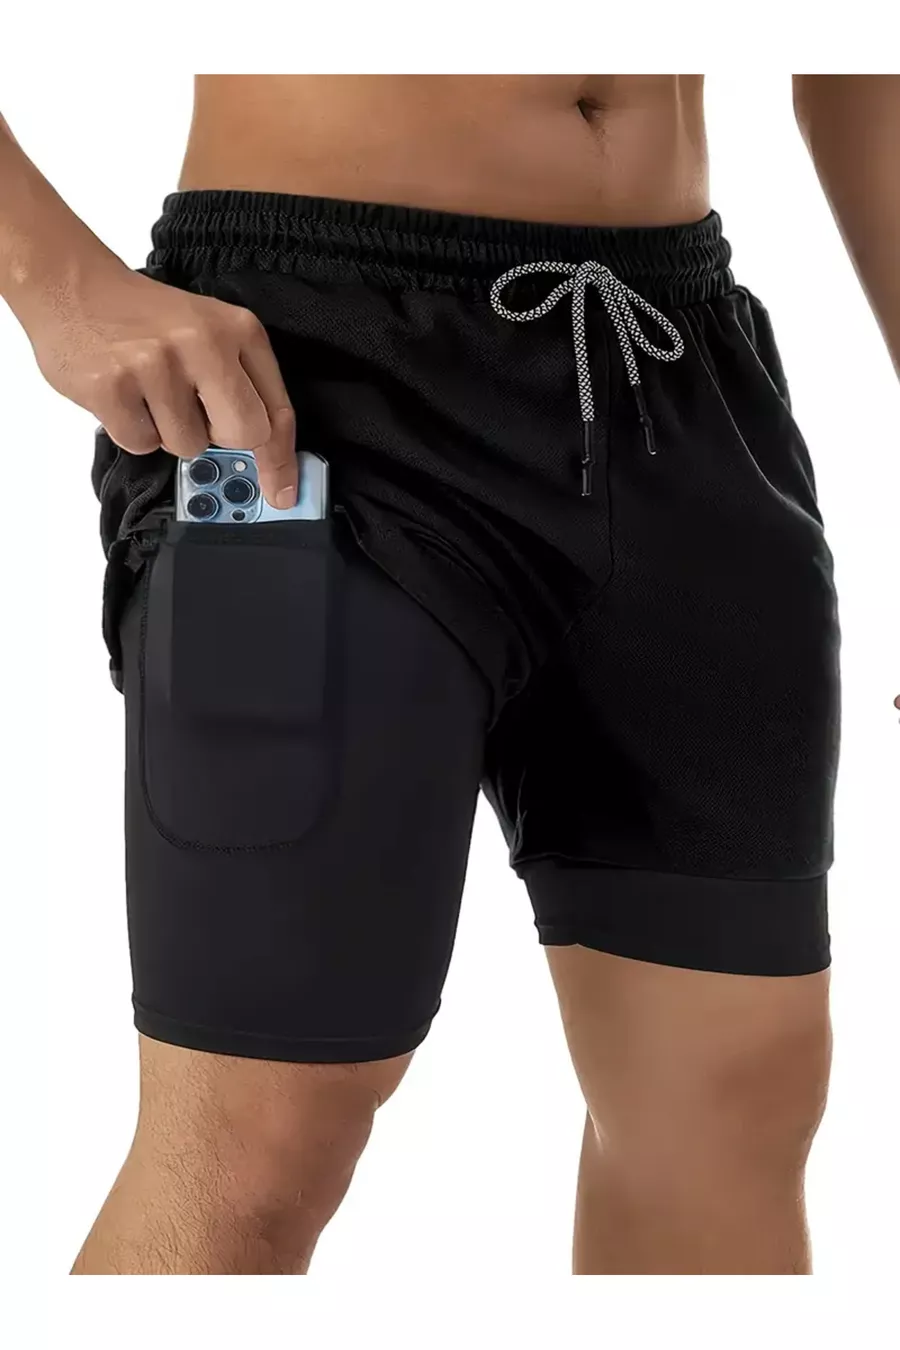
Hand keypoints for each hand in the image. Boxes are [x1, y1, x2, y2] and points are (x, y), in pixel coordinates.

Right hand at [29, 263, 296, 507]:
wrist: (70, 285)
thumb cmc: (146, 319)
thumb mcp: (209, 331)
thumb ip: (241, 384)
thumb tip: (266, 462)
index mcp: (239, 330)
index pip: (277, 410)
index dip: (280, 459)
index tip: (282, 493)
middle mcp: (203, 343)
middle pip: (243, 435)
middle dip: (221, 438)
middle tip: (193, 412)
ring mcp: (156, 365)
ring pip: (188, 446)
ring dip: (168, 432)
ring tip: (148, 391)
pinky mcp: (112, 387)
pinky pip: (142, 444)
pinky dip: (132, 430)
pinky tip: (123, 394)